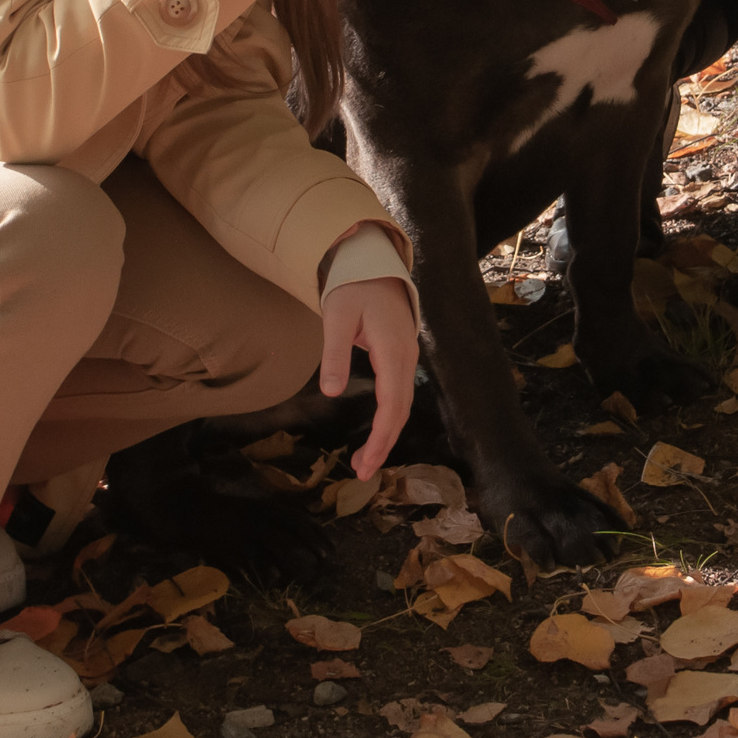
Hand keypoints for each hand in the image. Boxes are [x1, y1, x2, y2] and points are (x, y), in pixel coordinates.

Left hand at [320, 269, 417, 481]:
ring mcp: (405, 358)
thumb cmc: (354, 287)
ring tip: (365, 462)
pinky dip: (389, 419)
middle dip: (384, 444)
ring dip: (386, 435)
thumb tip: (331, 392)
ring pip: (402, 405)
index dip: (381, 437)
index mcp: (393, 351)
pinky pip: (399, 395)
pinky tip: (376, 432)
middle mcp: (405, 359)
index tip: (367, 463)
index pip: (392, 404)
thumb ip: (334, 354)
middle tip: (362, 474)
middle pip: (400, 411)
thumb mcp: (337, 316)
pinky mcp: (400, 357)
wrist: (373, 263)